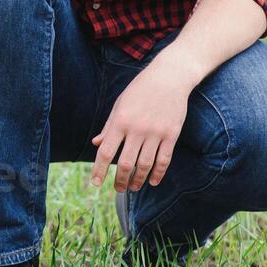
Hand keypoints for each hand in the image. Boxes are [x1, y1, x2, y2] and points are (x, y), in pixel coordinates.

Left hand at [90, 53, 197, 191]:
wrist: (169, 77)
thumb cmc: (140, 90)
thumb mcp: (120, 105)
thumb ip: (109, 127)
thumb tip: (96, 144)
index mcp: (120, 121)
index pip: (106, 151)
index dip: (99, 170)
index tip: (95, 183)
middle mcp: (137, 129)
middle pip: (126, 163)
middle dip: (120, 180)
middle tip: (118, 189)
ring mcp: (155, 133)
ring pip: (145, 165)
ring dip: (137, 180)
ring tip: (133, 187)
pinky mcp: (171, 135)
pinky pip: (164, 160)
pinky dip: (158, 174)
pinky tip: (152, 181)